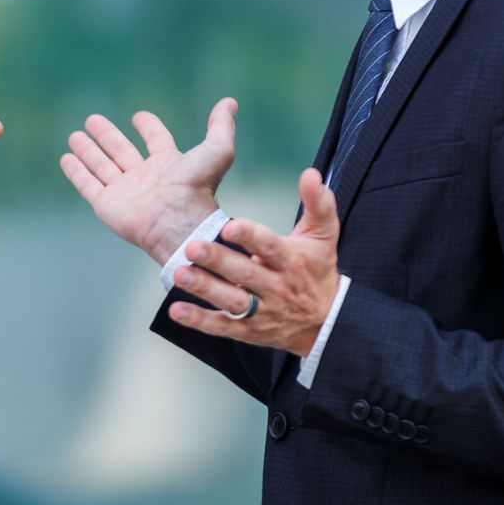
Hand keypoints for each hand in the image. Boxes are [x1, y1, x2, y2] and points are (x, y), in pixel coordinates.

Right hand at [60, 98, 237, 263]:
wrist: (177, 221)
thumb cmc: (198, 188)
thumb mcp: (217, 151)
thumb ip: (221, 126)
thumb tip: (229, 102)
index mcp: (168, 165)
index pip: (156, 141)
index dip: (149, 127)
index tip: (139, 116)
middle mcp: (144, 178)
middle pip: (121, 151)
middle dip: (107, 135)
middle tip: (92, 119)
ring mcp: (123, 192)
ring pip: (101, 166)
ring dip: (88, 151)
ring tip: (74, 135)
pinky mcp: (106, 204)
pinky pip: (88, 185)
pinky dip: (76, 172)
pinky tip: (66, 158)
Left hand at [168, 168, 341, 355]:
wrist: (326, 320)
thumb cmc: (317, 269)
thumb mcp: (324, 234)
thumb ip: (318, 202)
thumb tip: (310, 174)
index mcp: (291, 260)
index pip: (269, 246)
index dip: (250, 236)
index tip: (229, 226)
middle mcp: (276, 287)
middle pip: (245, 273)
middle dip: (218, 260)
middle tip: (192, 246)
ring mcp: (261, 311)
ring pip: (231, 301)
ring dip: (204, 288)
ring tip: (179, 273)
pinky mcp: (247, 330)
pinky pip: (221, 326)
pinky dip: (199, 320)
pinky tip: (176, 310)